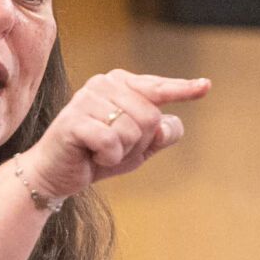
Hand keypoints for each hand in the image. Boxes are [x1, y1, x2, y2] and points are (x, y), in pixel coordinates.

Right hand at [23, 70, 210, 201]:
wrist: (55, 175)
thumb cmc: (97, 155)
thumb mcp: (139, 148)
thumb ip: (161, 135)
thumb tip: (166, 125)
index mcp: (120, 84)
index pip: (158, 88)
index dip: (183, 90)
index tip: (205, 86)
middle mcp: (103, 84)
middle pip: (151, 117)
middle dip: (138, 143)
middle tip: (114, 149)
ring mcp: (87, 99)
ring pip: (133, 130)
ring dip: (122, 152)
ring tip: (100, 152)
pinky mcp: (74, 120)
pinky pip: (112, 142)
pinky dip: (107, 158)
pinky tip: (91, 157)